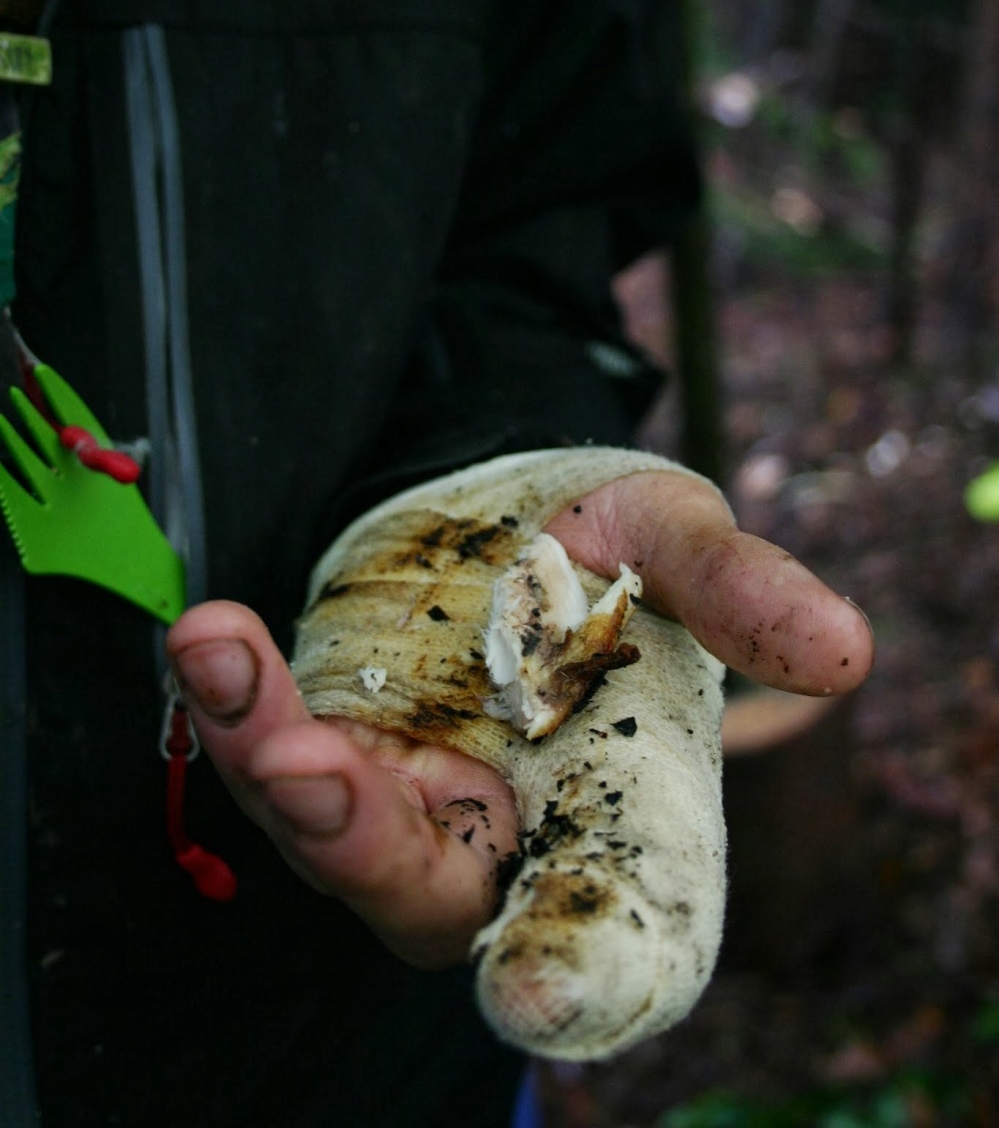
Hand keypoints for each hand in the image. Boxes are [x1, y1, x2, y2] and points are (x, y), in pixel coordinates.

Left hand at [166, 467, 872, 965]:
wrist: (507, 509)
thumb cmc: (613, 546)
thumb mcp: (675, 540)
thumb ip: (740, 592)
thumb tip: (844, 650)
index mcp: (618, 812)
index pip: (616, 927)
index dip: (586, 970)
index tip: (540, 997)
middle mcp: (503, 835)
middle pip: (435, 895)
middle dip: (372, 852)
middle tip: (325, 776)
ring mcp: (403, 799)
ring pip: (329, 829)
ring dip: (270, 757)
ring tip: (225, 657)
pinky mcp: (330, 743)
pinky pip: (272, 753)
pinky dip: (235, 704)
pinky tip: (207, 641)